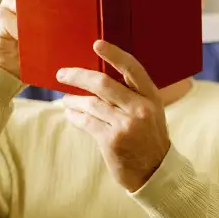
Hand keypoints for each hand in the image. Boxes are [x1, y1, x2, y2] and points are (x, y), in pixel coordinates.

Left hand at [58, 41, 169, 191]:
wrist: (156, 172)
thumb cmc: (149, 139)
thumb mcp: (151, 113)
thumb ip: (132, 96)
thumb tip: (100, 79)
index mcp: (151, 97)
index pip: (132, 69)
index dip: (114, 54)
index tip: (97, 44)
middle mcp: (140, 109)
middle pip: (103, 83)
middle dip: (78, 76)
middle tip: (62, 74)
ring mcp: (126, 125)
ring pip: (91, 103)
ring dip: (73, 100)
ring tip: (65, 100)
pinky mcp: (112, 140)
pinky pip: (86, 122)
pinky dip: (74, 116)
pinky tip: (70, 114)